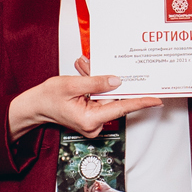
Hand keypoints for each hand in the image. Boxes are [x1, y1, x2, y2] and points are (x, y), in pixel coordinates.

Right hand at [8, 74, 161, 140]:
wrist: (35, 106)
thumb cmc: (48, 98)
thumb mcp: (71, 84)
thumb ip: (96, 82)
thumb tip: (117, 81)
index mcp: (90, 119)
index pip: (122, 108)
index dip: (141, 102)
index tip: (156, 99)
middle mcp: (94, 124)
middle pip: (113, 99)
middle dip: (105, 80)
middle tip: (88, 67)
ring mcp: (94, 122)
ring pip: (107, 97)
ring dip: (96, 82)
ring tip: (80, 72)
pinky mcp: (93, 117)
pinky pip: (101, 99)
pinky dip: (94, 87)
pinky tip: (82, 77)